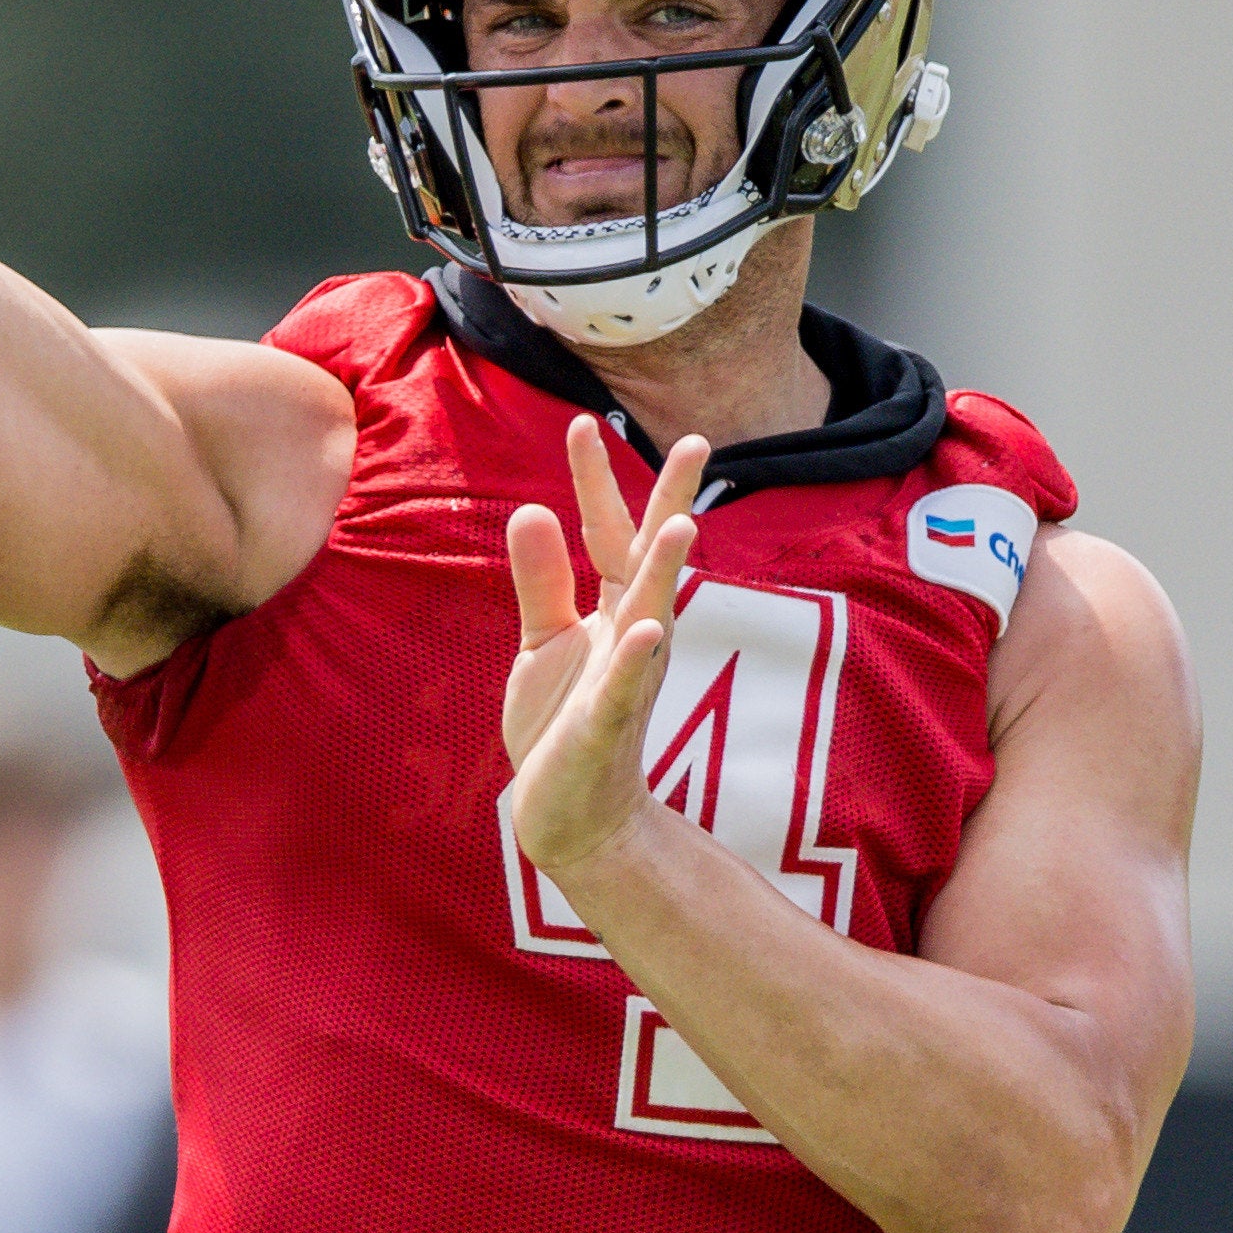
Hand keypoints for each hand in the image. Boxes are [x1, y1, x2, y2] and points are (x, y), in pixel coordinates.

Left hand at [499, 417, 708, 876]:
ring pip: (650, 616)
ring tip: (681, 525)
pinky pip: (624, 687)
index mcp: (614, 611)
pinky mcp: (606, 724)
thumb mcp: (543, 640)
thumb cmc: (562, 722)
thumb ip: (541, 579)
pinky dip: (635, 659)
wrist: (571, 812)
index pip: (610, 533)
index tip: (582, 421)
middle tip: (698, 441)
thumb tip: (533, 507)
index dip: (595, 480)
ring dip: (665, 573)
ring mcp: (625, 678)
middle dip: (671, 502)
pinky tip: (647, 630)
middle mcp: (632, 635)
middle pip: (651, 559)